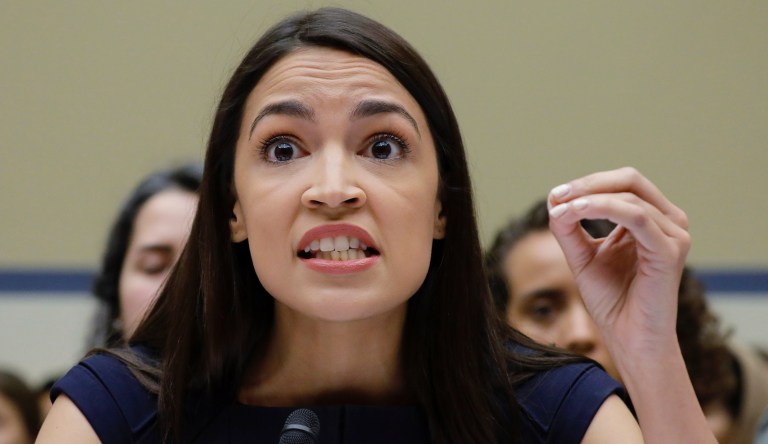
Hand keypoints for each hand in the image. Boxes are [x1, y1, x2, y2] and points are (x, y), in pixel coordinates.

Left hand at [546, 167, 689, 351]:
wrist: (628, 339)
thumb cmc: (612, 301)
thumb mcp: (583, 256)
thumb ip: (569, 228)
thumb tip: (554, 199)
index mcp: (652, 220)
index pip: (623, 184)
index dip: (588, 182)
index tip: (555, 195)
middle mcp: (668, 223)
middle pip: (631, 180)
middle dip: (589, 183)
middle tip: (558, 195)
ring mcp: (673, 236)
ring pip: (630, 196)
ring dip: (589, 197)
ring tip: (561, 208)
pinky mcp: (669, 252)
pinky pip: (636, 217)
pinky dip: (603, 209)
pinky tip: (577, 212)